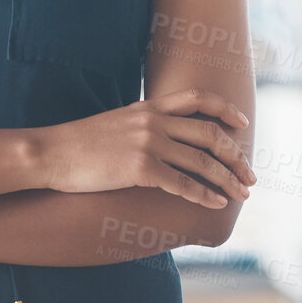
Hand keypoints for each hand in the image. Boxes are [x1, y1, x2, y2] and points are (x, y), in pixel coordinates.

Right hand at [36, 87, 254, 207]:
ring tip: (242, 194)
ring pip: (202, 161)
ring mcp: (147, 143)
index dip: (226, 110)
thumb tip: (166, 137)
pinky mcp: (138, 168)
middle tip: (251, 176)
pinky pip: (181, 183)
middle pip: (210, 134)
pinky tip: (216, 203)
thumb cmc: (81, 143)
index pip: (198, 99)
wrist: (50, 152)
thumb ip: (145, 124)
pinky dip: (204, 194)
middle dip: (235, 157)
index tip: (243, 125)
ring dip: (227, 179)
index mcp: (150, 107)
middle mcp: (154, 121)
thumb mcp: (118, 122)